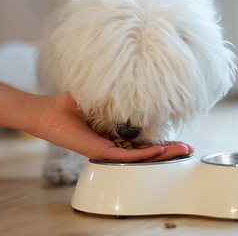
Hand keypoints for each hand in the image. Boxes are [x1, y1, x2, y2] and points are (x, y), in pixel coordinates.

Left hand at [30, 92, 193, 161]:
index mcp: (117, 134)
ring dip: (162, 154)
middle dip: (169, 150)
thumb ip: (118, 94)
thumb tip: (136, 81)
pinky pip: (125, 155)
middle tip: (188, 149)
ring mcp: (109, 149)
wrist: (50, 113)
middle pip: (147, 151)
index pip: (144, 140)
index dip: (163, 140)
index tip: (180, 138)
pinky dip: (143, 153)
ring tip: (181, 151)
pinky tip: (159, 150)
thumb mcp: (101, 97)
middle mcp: (115, 144)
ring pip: (140, 156)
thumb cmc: (72, 105)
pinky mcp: (100, 151)